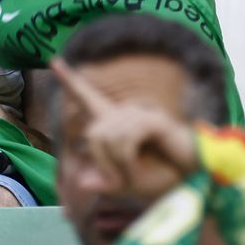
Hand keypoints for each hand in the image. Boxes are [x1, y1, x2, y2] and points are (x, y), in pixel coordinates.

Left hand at [52, 56, 197, 194]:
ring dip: (116, 166)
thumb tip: (81, 182)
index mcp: (116, 123)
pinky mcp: (155, 121)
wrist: (191, 180)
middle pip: (93, 133)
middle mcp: (126, 113)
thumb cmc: (161, 177)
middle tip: (120, 182)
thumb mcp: (125, 184)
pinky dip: (126, 163)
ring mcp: (141, 114)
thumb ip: (104, 182)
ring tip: (134, 177)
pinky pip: (126, 140)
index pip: (88, 98)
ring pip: (108, 138)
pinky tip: (138, 174)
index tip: (53, 61)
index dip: (71, 81)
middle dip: (102, 163)